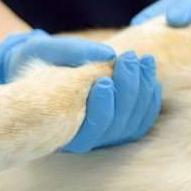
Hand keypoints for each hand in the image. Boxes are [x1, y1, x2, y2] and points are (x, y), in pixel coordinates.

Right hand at [0, 30, 161, 152]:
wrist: (42, 68)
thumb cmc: (38, 60)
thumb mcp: (42, 50)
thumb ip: (71, 51)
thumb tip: (108, 53)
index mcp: (58, 129)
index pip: (87, 132)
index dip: (101, 108)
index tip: (105, 79)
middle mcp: (83, 139)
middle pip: (116, 125)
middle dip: (128, 89)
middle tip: (129, 57)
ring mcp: (105, 137)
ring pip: (134, 123)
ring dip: (143, 89)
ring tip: (144, 59)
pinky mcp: (122, 128)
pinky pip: (144, 119)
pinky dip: (151, 96)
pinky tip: (148, 72)